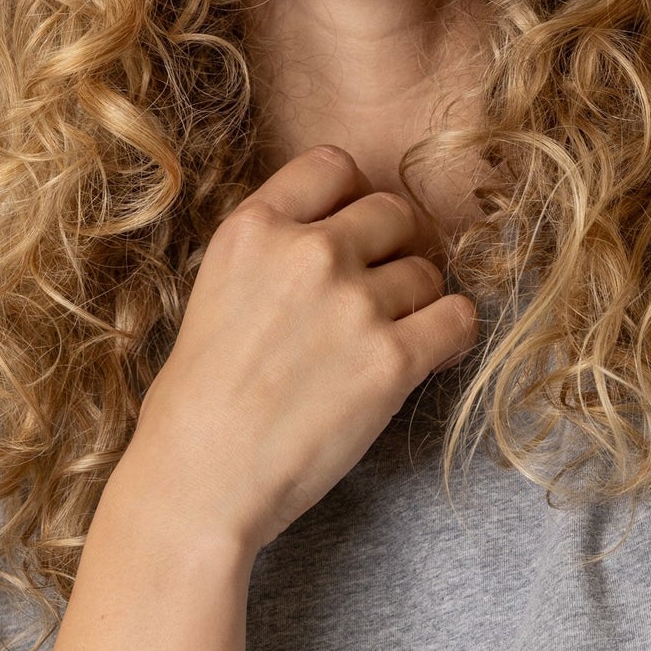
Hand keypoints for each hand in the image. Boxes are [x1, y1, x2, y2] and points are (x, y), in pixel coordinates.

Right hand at [121, 144, 479, 555]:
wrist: (198, 483)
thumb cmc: (193, 405)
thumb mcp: (214, 292)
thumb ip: (272, 255)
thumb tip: (331, 241)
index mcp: (253, 229)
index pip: (333, 166)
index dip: (350, 197)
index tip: (351, 230)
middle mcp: (307, 252)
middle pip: (392, 212)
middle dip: (392, 248)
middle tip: (378, 290)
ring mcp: (353, 303)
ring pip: (426, 272)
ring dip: (417, 302)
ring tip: (388, 340)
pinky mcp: (391, 359)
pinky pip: (457, 320)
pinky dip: (451, 335)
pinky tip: (430, 354)